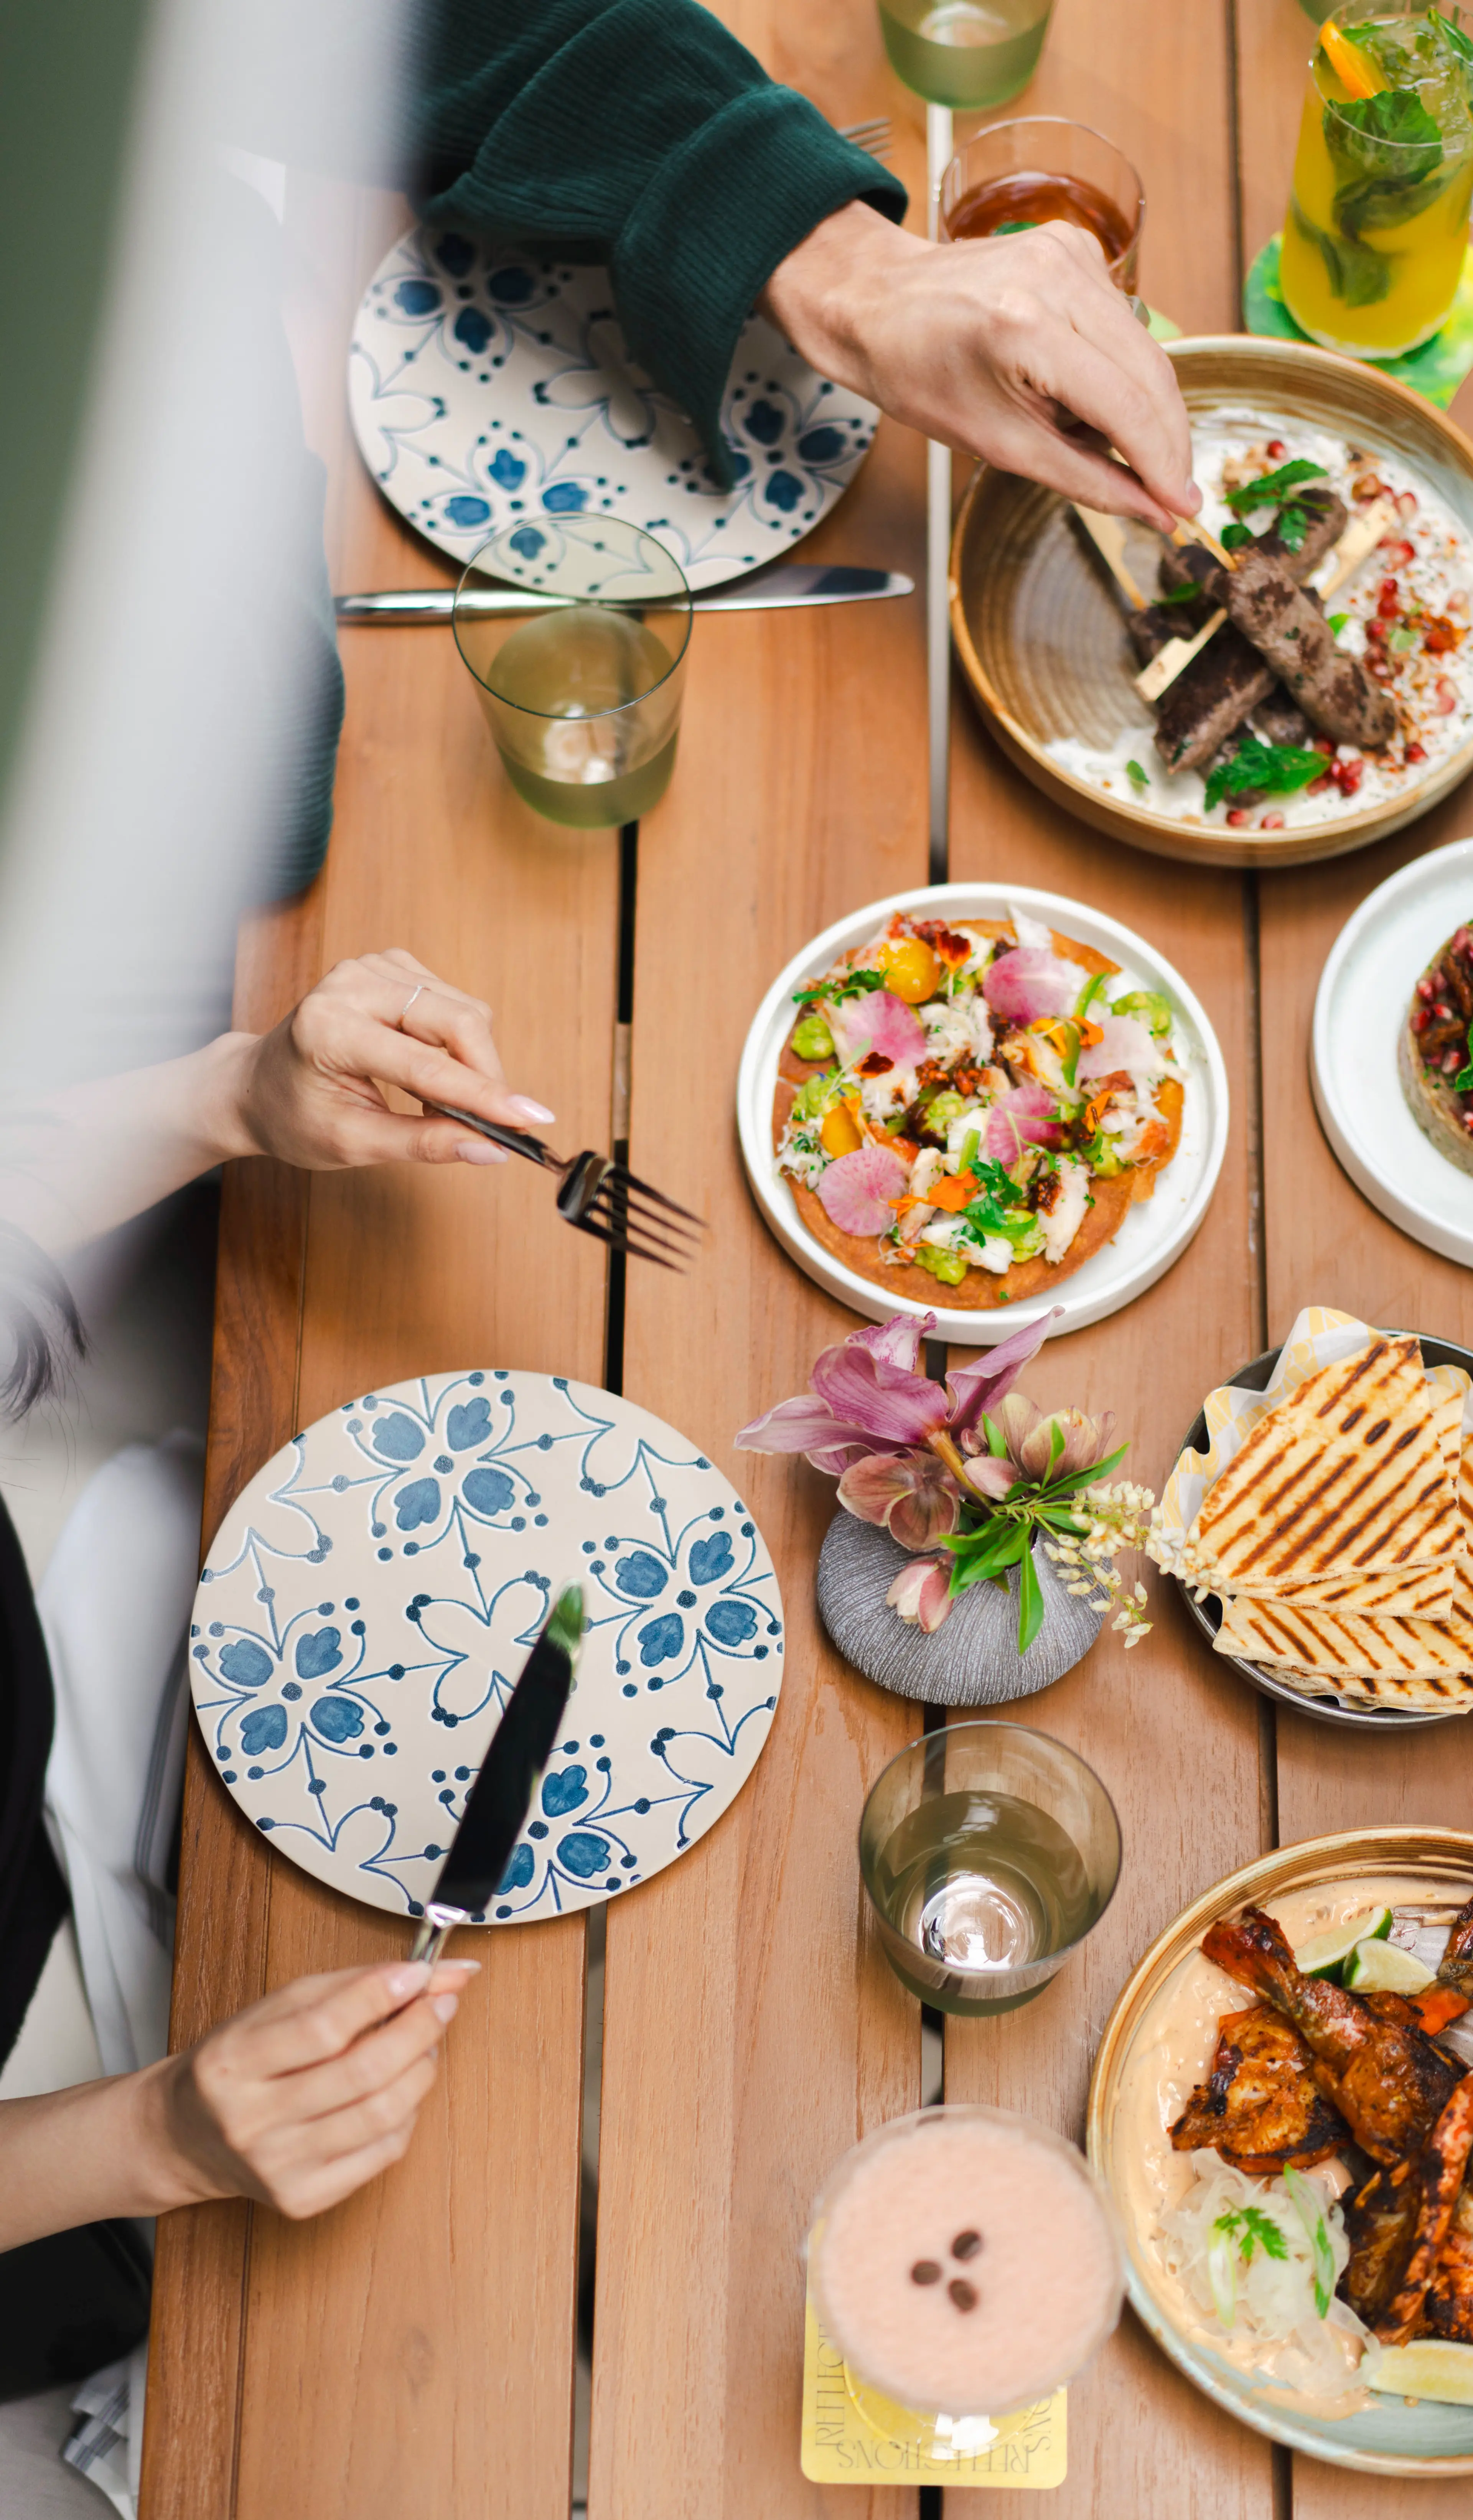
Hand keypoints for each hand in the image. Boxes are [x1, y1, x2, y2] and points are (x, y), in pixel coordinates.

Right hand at [154, 1956, 477, 2220]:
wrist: (186, 2137)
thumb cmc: (237, 2064)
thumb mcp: (274, 2008)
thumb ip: (351, 1986)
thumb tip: (430, 1972)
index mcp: (232, 2062)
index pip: (323, 2027)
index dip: (381, 1995)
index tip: (421, 1972)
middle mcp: (251, 2120)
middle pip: (362, 2072)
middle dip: (417, 2028)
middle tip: (441, 2002)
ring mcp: (277, 2166)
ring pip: (381, 2114)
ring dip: (421, 2069)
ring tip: (425, 2043)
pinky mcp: (302, 2200)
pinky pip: (382, 2153)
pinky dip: (407, 2114)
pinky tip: (401, 2090)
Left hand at [222, 946, 554, 1170]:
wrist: (257, 1085)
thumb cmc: (295, 1116)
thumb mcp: (353, 1143)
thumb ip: (424, 1143)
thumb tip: (490, 1149)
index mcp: (330, 1029)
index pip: (427, 1064)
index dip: (485, 1094)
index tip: (532, 1118)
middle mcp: (350, 985)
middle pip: (457, 1020)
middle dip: (488, 1074)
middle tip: (499, 1122)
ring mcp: (371, 967)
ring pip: (463, 1009)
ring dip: (470, 1060)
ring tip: (440, 1101)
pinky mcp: (389, 964)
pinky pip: (451, 1000)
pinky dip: (456, 1040)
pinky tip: (429, 1067)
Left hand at [759, 202, 1197, 531]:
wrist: (878, 303)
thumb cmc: (919, 373)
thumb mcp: (997, 443)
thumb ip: (1083, 477)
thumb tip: (1150, 509)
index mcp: (1025, 328)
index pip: (1126, 405)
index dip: (1162, 463)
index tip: (1181, 505)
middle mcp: (1056, 278)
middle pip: (1151, 372)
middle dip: (1166, 441)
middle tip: (1170, 493)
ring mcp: (1070, 253)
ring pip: (1145, 348)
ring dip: (1141, 408)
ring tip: (1105, 442)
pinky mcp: (1076, 245)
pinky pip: (1122, 322)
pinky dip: (1116, 368)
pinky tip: (1081, 390)